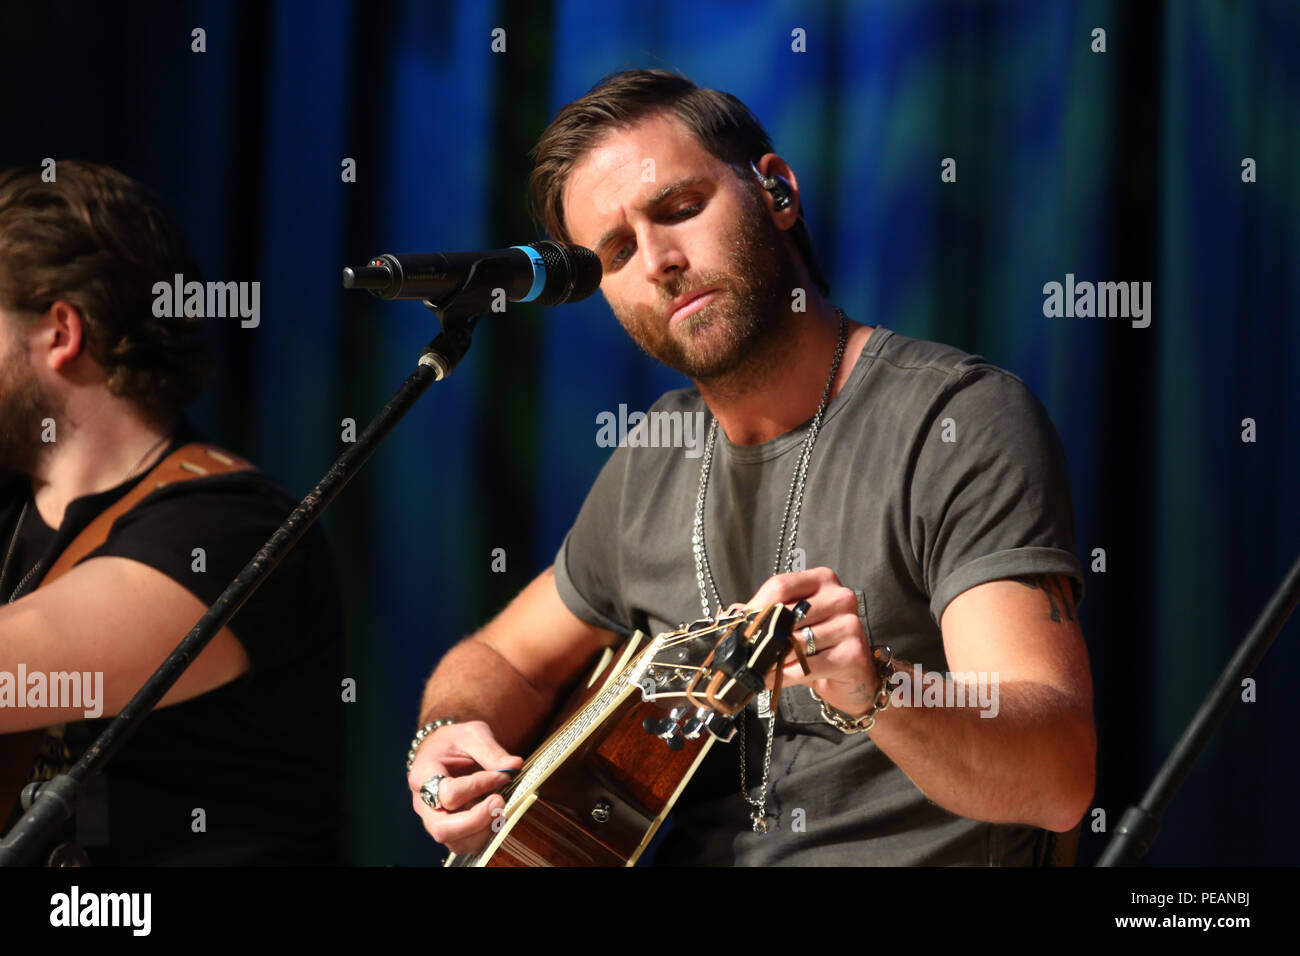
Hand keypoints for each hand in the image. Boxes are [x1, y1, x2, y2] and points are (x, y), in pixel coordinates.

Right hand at [407, 720, 523, 855]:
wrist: (444, 750)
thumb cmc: (455, 742)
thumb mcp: (471, 734)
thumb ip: (491, 750)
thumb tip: (514, 765)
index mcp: (423, 775)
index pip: (448, 793)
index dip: (478, 786)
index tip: (503, 775)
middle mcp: (424, 804)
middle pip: (442, 828)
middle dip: (476, 820)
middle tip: (500, 802)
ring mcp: (435, 819)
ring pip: (455, 842)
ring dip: (483, 830)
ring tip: (501, 808)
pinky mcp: (450, 829)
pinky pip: (465, 844)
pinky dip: (485, 835)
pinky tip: (497, 816)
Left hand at [743, 567, 880, 718]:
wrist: (850, 677)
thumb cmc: (817, 645)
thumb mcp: (791, 623)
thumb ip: (764, 614)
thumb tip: (730, 617)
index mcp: (823, 580)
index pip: (781, 585)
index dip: (756, 606)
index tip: (739, 625)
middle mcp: (841, 597)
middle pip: (788, 613)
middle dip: (761, 635)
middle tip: (741, 650)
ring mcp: (850, 625)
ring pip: (796, 642)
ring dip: (770, 659)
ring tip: (753, 668)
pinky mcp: (853, 654)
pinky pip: (807, 665)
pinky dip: (783, 676)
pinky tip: (769, 680)